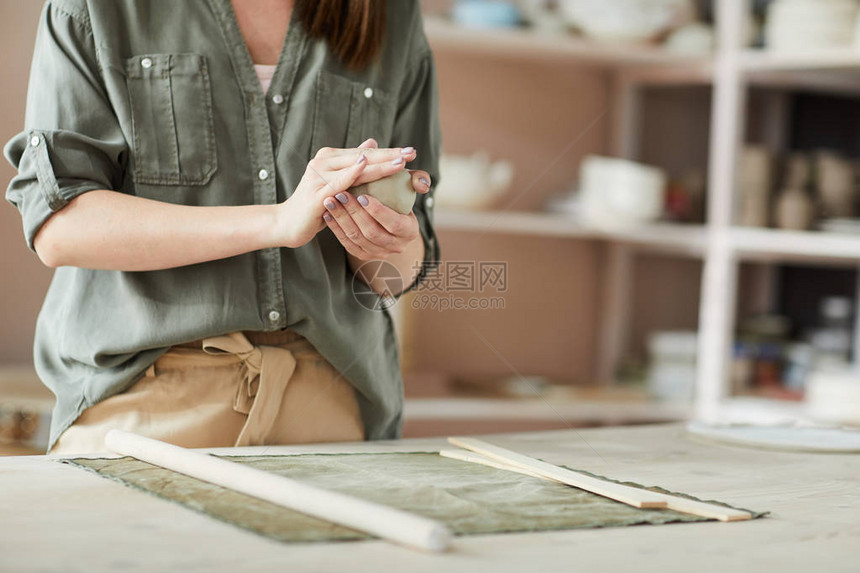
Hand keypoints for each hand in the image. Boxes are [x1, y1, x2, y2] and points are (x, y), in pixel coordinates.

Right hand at [275, 143, 417, 247]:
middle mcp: (323, 162)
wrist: (288, 223)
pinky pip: (337, 182)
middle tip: (411, 153)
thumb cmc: (316, 204)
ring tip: (400, 162)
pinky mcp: (316, 192)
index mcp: (330, 158)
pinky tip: (364, 165)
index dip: (388, 151)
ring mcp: (318, 176)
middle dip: (389, 155)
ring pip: (354, 168)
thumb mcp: (337, 184)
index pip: (365, 153)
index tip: (411, 151)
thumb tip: (372, 143)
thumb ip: (354, 165)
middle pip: (362, 157)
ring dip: (378, 164)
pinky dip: (351, 173)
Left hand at [322, 138, 431, 260]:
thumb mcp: (409, 188)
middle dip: (354, 213)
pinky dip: (336, 228)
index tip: (363, 196)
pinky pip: (347, 243)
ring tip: (330, 201)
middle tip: (340, 194)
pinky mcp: (363, 255)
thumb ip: (418, 180)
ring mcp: (379, 253)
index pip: (394, 224)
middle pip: (372, 232)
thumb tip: (422, 184)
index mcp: (410, 231)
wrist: (387, 219)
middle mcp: (396, 246)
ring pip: (357, 238)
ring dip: (342, 219)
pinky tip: (328, 213)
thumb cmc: (398, 198)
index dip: (378, 211)